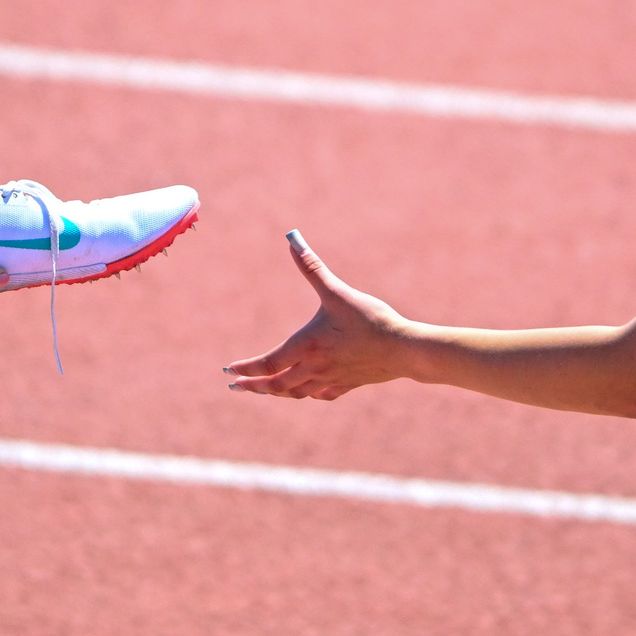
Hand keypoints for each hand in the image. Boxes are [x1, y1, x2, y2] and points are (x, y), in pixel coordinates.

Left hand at [224, 231, 417, 399]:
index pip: (267, 364)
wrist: (406, 349)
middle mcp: (314, 367)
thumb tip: (293, 239)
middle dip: (253, 386)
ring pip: (297, 393)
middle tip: (236, 386)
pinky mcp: (349, 385)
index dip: (246, 368)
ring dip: (276, 393)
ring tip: (264, 390)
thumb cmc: (371, 319)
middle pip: (276, 385)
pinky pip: (321, 396)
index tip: (229, 371)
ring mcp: (332, 380)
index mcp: (307, 346)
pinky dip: (308, 394)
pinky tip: (307, 392)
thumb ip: (312, 267)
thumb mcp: (338, 292)